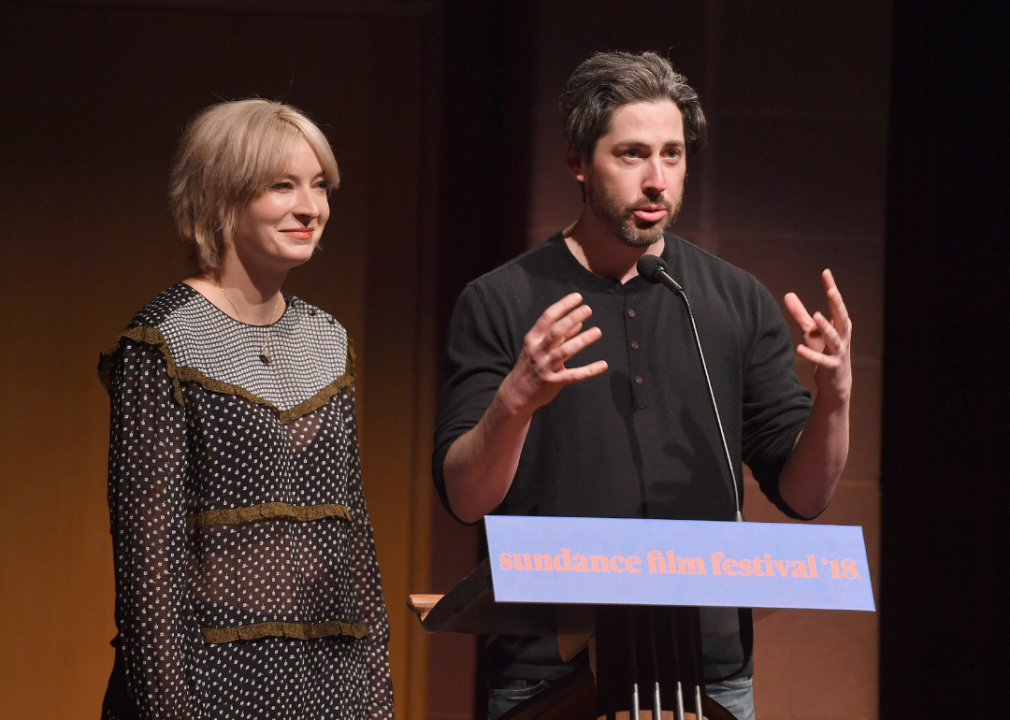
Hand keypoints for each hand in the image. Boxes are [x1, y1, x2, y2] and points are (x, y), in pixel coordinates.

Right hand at [498, 293, 608, 415]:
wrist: (517, 393)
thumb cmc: (530, 366)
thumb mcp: (539, 347)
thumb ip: (559, 336)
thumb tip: (578, 322)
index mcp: (533, 339)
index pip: (547, 318)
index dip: (563, 306)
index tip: (577, 297)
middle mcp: (538, 351)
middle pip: (556, 332)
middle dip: (572, 319)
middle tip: (587, 309)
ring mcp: (545, 367)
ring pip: (565, 351)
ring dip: (582, 340)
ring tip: (597, 331)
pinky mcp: (553, 382)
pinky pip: (573, 375)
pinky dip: (589, 370)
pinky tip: (603, 365)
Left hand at [784, 269, 852, 403]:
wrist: (836, 383)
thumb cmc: (824, 352)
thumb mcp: (811, 332)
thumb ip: (800, 314)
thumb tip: (787, 293)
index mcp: (839, 326)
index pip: (836, 304)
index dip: (831, 288)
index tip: (826, 272)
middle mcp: (842, 337)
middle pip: (841, 317)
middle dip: (837, 304)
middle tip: (832, 290)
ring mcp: (838, 352)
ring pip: (834, 338)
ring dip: (826, 327)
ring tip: (817, 315)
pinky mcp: (831, 367)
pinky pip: (821, 361)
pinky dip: (811, 355)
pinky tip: (799, 349)